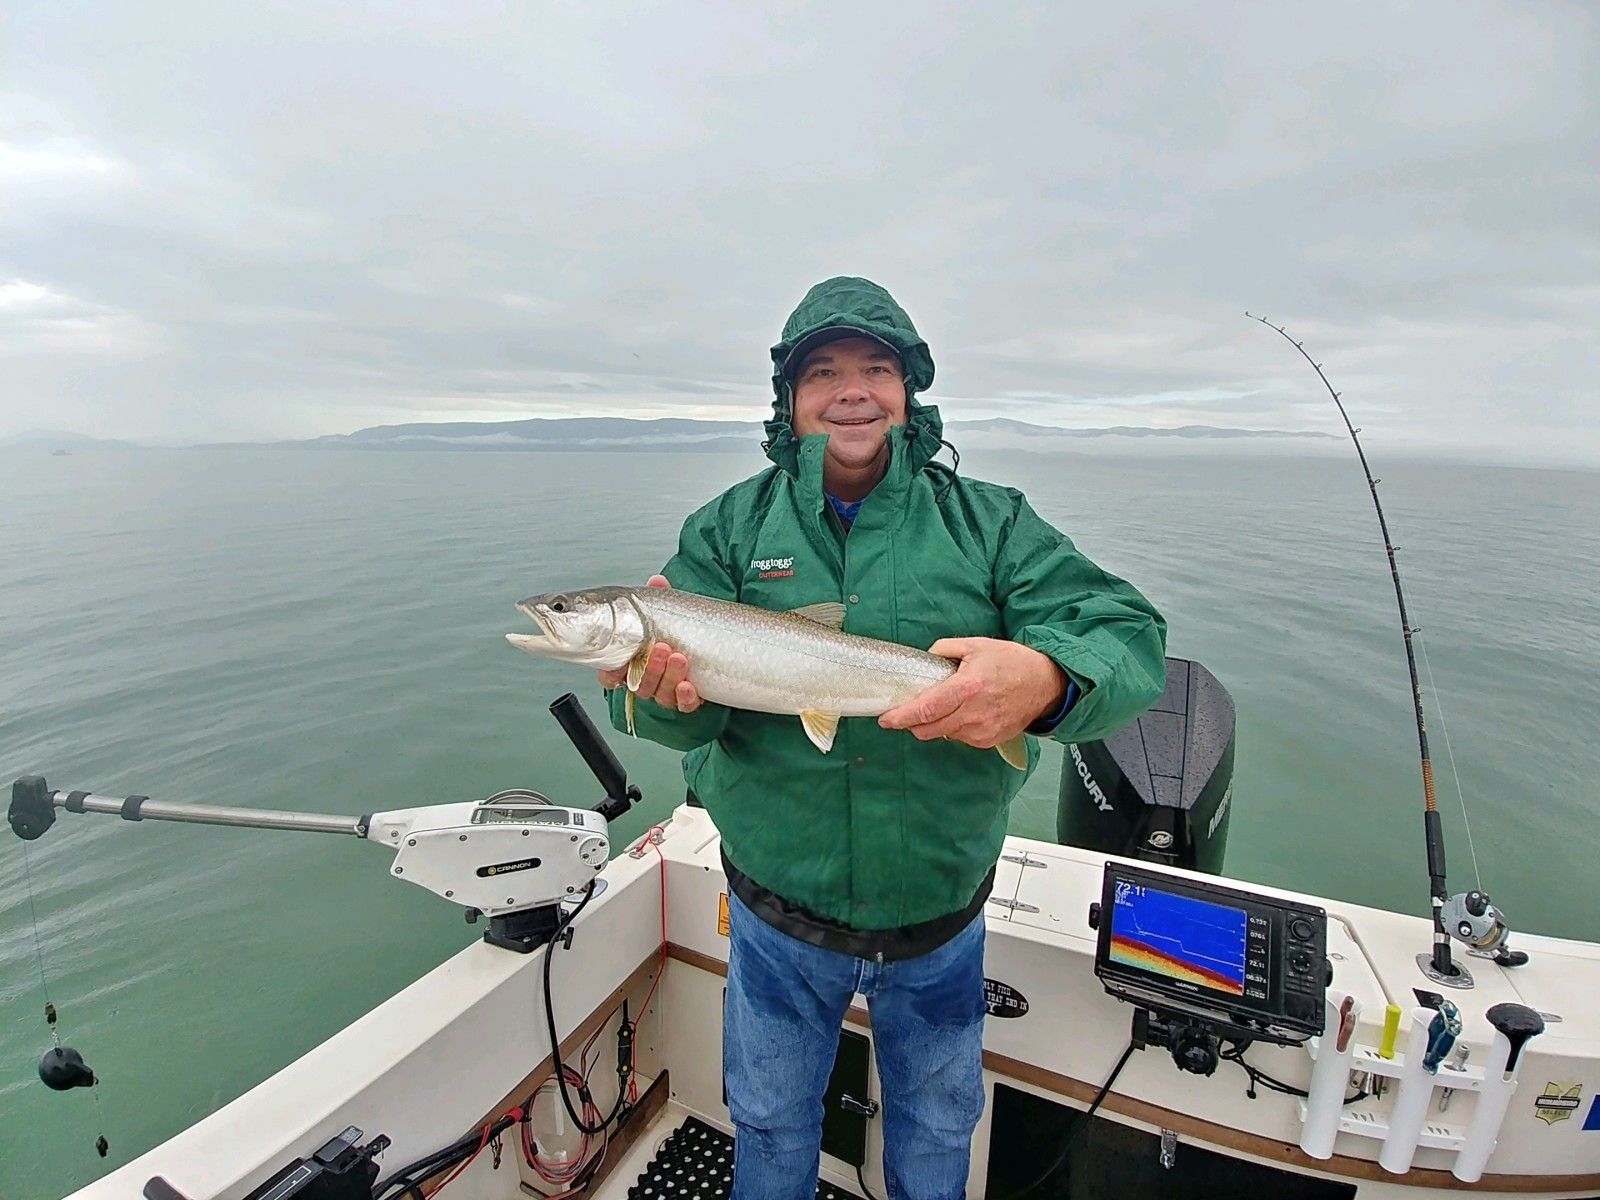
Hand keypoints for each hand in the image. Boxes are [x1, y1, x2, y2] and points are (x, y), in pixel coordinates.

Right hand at [596, 576, 702, 712]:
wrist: (712, 643)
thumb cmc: (679, 630)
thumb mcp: (669, 612)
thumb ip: (659, 599)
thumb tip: (657, 581)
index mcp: (634, 661)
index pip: (612, 675)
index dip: (609, 674)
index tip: (614, 667)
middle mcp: (647, 679)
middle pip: (638, 683)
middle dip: (649, 668)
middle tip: (662, 647)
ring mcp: (666, 691)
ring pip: (660, 693)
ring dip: (668, 677)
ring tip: (679, 657)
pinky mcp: (688, 699)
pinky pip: (684, 705)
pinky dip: (685, 698)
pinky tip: (689, 686)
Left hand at [878, 637, 1065, 749]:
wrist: (1045, 683)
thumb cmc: (1012, 662)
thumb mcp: (976, 645)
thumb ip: (945, 649)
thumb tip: (925, 658)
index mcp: (968, 688)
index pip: (926, 709)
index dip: (901, 717)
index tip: (885, 719)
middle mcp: (974, 714)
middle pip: (928, 729)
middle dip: (912, 723)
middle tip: (907, 711)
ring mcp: (982, 731)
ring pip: (942, 735)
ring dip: (935, 724)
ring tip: (947, 705)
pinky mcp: (989, 741)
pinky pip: (959, 738)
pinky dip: (954, 728)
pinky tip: (965, 712)